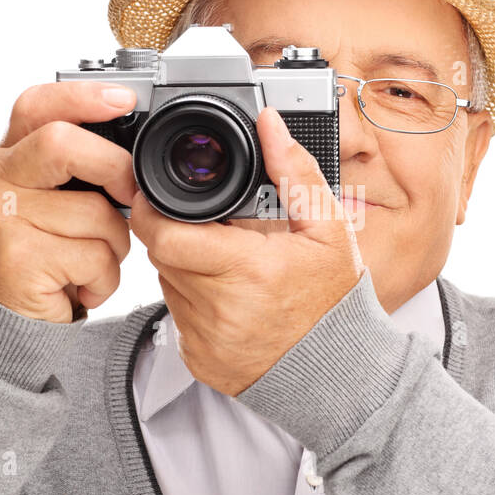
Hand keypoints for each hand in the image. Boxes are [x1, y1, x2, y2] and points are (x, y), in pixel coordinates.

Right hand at [0, 81, 138, 322]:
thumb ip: (80, 166)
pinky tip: (81, 285)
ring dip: (116, 243)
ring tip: (92, 259)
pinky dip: (105, 278)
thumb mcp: (56, 199)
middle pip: (62, 145)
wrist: (8, 320)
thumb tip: (138, 149)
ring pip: (94, 212)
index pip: (36, 105)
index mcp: (9, 156)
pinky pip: (94, 257)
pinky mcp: (18, 260)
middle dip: (114, 168)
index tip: (126, 99)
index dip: (82, 96)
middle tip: (130, 195)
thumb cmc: (45, 252)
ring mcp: (2, 220)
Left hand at [130, 107, 365, 394]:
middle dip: (176, 235)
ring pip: (167, 286)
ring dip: (185, 268)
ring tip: (226, 265)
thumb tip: (270, 125)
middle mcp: (220, 308)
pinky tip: (228, 299)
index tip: (161, 198)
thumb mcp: (328, 230)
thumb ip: (294, 173)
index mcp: (248, 270)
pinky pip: (177, 319)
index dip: (154, 212)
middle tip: (207, 229)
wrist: (339, 370)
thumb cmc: (335, 301)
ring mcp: (205, 339)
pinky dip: (193, 303)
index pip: (166, 235)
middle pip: (163, 256)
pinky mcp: (198, 360)